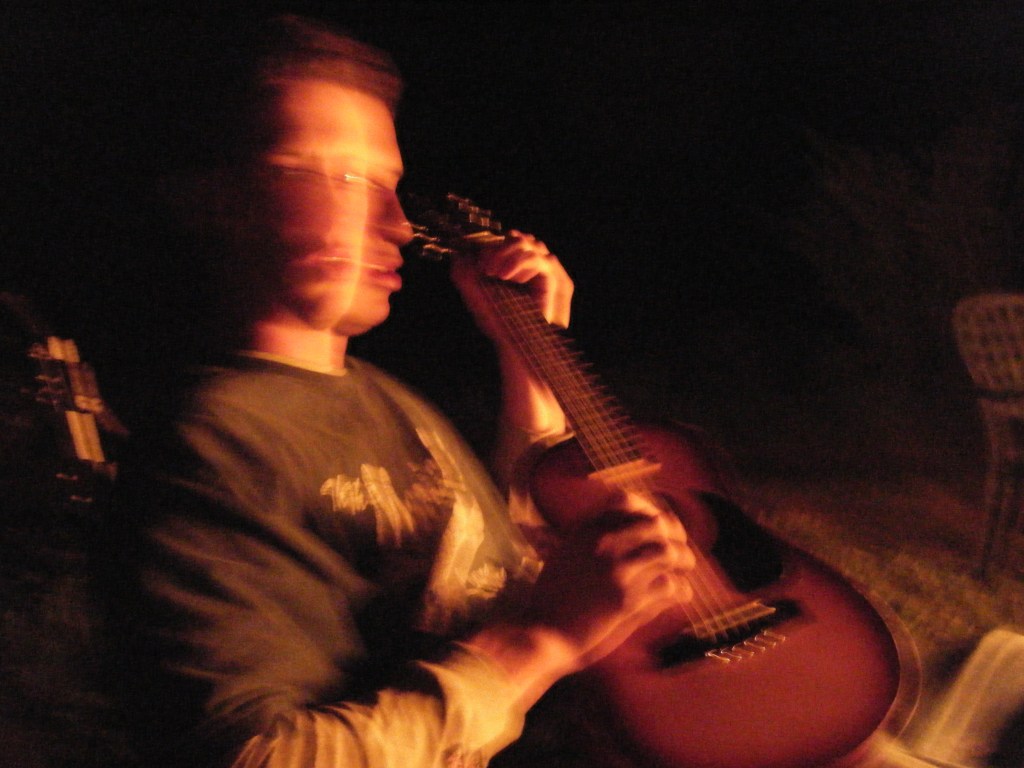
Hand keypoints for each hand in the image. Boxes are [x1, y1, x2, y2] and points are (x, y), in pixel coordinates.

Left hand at [449, 229, 573, 344]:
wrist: (515, 344)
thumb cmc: (498, 323)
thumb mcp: (474, 296)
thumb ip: (464, 276)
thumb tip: (458, 255)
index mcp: (511, 266)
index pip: (502, 242)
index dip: (487, 246)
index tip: (476, 262)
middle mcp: (527, 266)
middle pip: (516, 237)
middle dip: (496, 248)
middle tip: (484, 268)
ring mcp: (540, 271)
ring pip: (526, 243)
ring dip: (506, 253)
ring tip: (494, 273)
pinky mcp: (549, 279)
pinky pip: (536, 259)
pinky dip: (518, 263)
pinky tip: (506, 277)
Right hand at [523, 492, 694, 669]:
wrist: (541, 632)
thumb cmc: (550, 598)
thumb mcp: (564, 555)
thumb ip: (589, 540)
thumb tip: (619, 531)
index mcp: (587, 529)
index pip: (629, 503)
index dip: (650, 510)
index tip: (659, 524)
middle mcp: (604, 542)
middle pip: (656, 523)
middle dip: (675, 533)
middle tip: (680, 546)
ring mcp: (617, 570)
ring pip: (668, 551)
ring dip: (683, 558)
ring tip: (685, 567)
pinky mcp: (627, 599)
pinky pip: (669, 585)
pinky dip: (681, 589)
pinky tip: (680, 594)